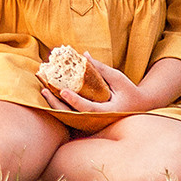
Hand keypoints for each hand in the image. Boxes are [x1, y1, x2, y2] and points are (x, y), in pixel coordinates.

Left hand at [40, 53, 154, 114]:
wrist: (137, 107)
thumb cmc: (129, 91)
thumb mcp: (118, 78)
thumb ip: (101, 68)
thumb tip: (83, 55)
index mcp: (109, 112)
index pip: (89, 109)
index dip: (75, 101)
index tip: (63, 91)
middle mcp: (99, 122)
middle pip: (74, 116)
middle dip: (57, 104)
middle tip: (44, 89)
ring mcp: (92, 124)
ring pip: (70, 118)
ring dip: (55, 105)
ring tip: (43, 91)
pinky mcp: (88, 123)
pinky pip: (70, 117)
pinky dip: (59, 107)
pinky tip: (49, 96)